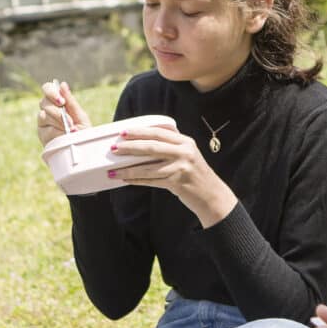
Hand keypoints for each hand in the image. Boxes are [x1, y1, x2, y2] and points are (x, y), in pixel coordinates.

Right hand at [36, 81, 91, 147]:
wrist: (83, 148)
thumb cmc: (82, 130)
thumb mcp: (80, 115)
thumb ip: (70, 101)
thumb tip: (62, 84)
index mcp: (56, 101)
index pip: (47, 88)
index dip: (51, 92)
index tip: (62, 101)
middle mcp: (47, 109)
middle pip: (44, 102)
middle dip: (57, 111)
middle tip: (69, 120)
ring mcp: (43, 122)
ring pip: (43, 116)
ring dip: (58, 122)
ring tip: (71, 129)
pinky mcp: (42, 134)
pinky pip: (45, 129)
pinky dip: (57, 132)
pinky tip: (65, 135)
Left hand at [104, 124, 235, 225]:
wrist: (212, 195)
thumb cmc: (195, 174)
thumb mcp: (187, 155)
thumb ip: (171, 147)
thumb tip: (142, 142)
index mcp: (185, 141)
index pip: (159, 132)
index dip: (140, 131)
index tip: (123, 132)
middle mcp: (184, 152)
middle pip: (152, 147)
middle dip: (131, 147)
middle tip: (114, 149)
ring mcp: (181, 168)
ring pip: (149, 167)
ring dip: (128, 169)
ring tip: (114, 169)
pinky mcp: (177, 182)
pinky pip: (151, 181)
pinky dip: (137, 180)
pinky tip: (125, 179)